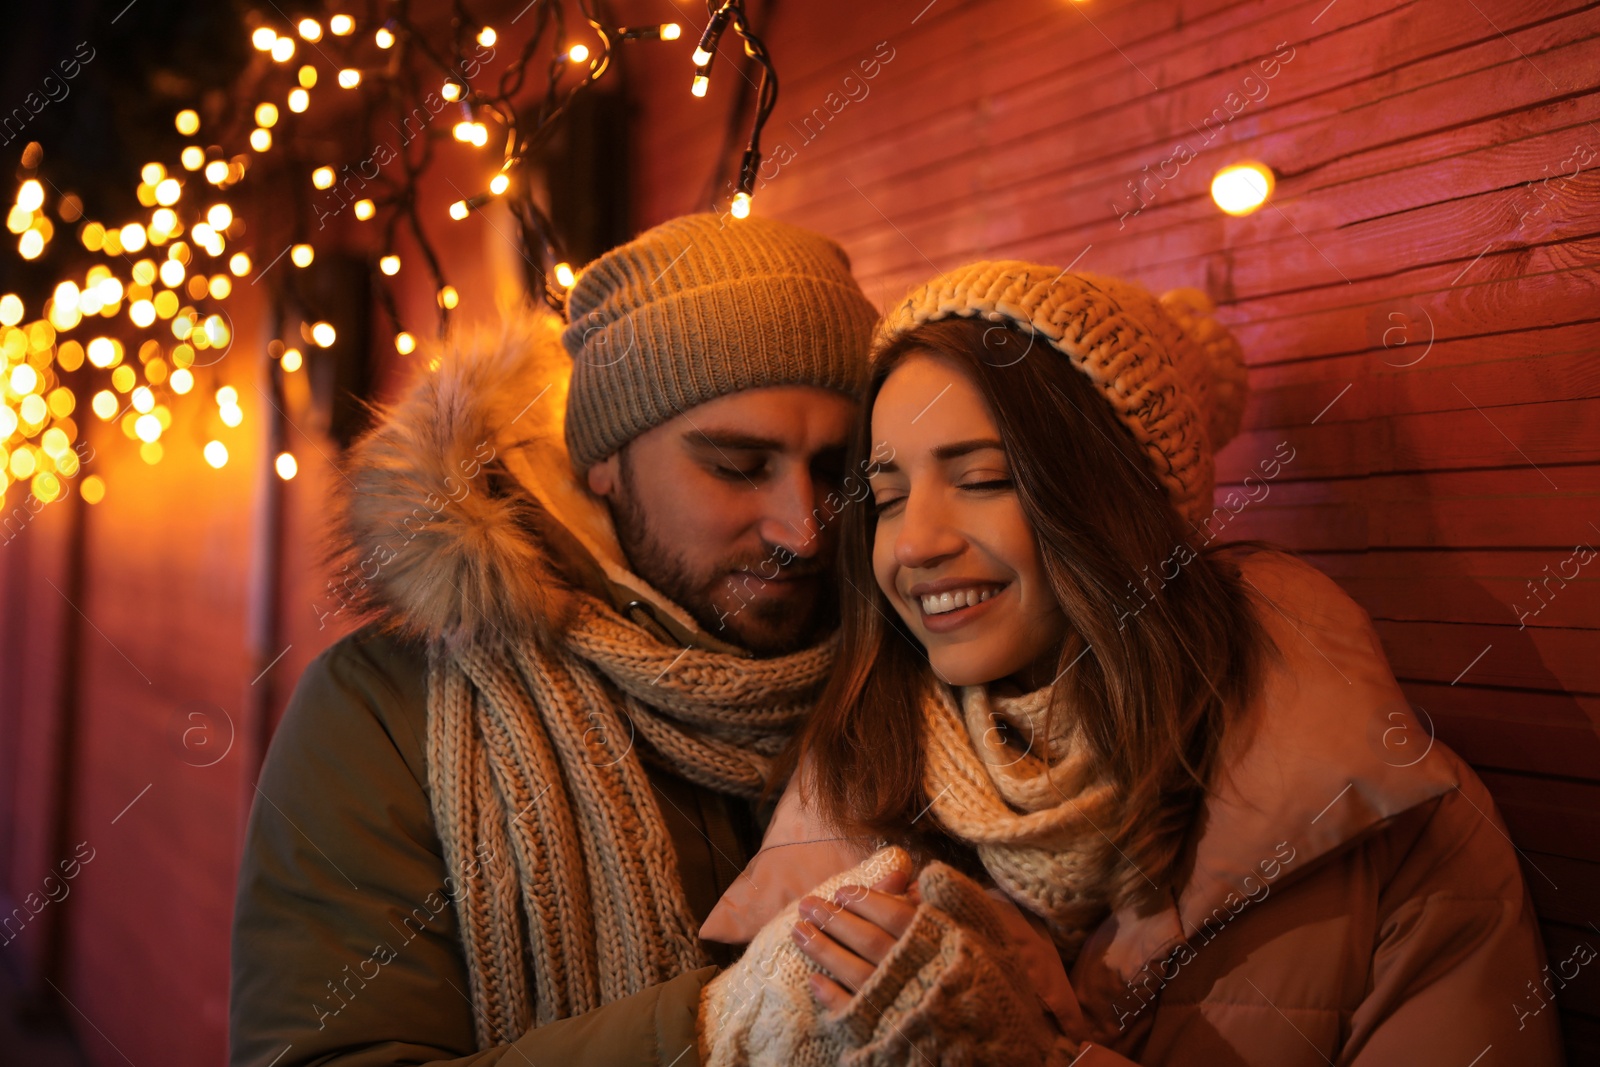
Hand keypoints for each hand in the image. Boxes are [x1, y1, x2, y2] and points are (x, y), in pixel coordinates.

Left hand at [802, 861, 1081, 1065]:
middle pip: (867, 938)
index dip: (867, 899)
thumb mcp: (992, 943)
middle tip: (807, 904)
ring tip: (799, 931)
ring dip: (822, 949)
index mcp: (942, 946)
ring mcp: (899, 1007)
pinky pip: (850, 1012)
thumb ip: (962, 904)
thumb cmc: (1000, 996)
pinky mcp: (886, 1037)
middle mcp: (918, 973)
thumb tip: (928, 873)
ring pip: (852, 970)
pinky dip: (829, 994)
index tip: (844, 890)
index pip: (896, 913)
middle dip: (833, 919)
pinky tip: (813, 980)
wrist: (1009, 1058)